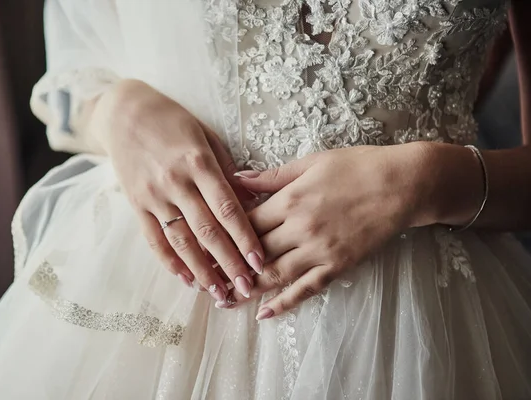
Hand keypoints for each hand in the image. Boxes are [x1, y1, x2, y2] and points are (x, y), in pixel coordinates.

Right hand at [87, 79, 263, 300]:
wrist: (123, 112)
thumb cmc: (173, 121)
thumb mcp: (206, 136)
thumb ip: (228, 170)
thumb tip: (253, 204)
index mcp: (198, 163)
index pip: (227, 209)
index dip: (245, 238)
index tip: (260, 262)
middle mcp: (176, 183)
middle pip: (207, 231)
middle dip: (229, 263)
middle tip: (246, 289)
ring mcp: (153, 196)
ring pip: (181, 242)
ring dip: (202, 271)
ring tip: (219, 293)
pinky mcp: (137, 205)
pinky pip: (154, 239)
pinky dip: (170, 262)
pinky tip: (186, 278)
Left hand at [223, 144, 426, 316]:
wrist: (403, 184)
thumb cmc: (357, 166)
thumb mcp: (311, 162)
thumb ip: (272, 176)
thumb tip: (238, 178)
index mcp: (290, 199)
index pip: (245, 223)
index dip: (222, 235)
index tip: (204, 245)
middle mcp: (300, 228)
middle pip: (254, 253)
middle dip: (227, 266)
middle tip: (205, 279)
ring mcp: (320, 250)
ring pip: (274, 275)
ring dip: (247, 290)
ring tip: (224, 300)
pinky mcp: (338, 266)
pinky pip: (306, 289)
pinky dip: (284, 304)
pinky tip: (264, 314)